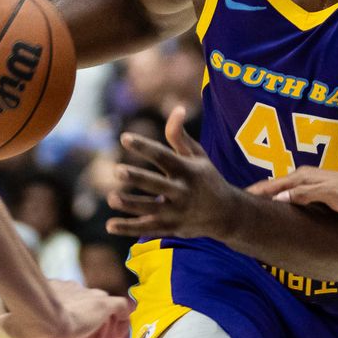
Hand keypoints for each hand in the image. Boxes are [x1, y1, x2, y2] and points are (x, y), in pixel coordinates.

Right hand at [0, 279, 130, 337]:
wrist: (44, 317)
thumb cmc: (28, 323)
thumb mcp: (14, 323)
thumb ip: (11, 320)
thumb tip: (3, 319)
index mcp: (55, 290)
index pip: (69, 302)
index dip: (67, 320)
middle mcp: (75, 289)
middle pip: (87, 303)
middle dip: (84, 325)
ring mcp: (90, 295)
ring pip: (103, 307)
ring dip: (99, 327)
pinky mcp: (103, 304)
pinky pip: (123, 307)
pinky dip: (123, 320)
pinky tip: (118, 336)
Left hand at [105, 106, 243, 239]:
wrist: (227, 214)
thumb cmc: (207, 178)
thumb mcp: (198, 156)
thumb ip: (180, 135)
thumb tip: (178, 108)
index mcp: (188, 170)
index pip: (163, 156)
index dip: (144, 146)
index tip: (124, 138)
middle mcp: (182, 191)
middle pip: (157, 184)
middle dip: (137, 178)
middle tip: (118, 170)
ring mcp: (176, 212)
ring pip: (150, 209)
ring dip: (130, 204)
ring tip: (112, 197)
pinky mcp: (170, 227)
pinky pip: (147, 228)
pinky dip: (129, 228)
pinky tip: (110, 225)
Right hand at [247, 167, 337, 221]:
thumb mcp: (327, 193)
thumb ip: (302, 194)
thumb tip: (277, 198)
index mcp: (304, 176)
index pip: (272, 185)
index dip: (254, 193)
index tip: (237, 200)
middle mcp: (306, 181)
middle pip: (276, 190)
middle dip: (259, 198)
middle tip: (240, 211)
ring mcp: (314, 190)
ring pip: (286, 197)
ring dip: (273, 204)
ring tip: (257, 217)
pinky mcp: (323, 201)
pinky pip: (298, 205)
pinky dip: (287, 210)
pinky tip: (285, 220)